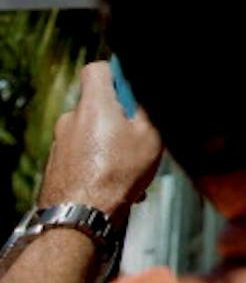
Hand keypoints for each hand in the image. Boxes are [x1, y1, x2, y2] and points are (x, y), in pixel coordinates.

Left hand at [38, 62, 161, 214]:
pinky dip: (99, 159)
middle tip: (139, 133)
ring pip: (92, 131)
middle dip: (119, 115)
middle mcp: (72, 119)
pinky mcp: (58, 162)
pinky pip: (84, 152)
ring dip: (111, 141)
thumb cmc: (115, 175)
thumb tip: (145, 96)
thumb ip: (147, 109)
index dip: (116, 73)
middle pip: (98, 103)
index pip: (97, 69)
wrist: (81, 214)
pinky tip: (116, 179)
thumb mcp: (150, 136)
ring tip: (130, 165)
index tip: (132, 88)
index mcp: (94, 105)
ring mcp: (62, 142)